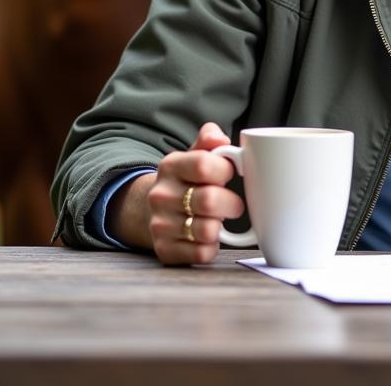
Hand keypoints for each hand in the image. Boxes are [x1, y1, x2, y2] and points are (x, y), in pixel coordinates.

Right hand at [121, 123, 244, 265]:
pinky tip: (209, 238)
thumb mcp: (196, 154)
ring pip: (207, 230)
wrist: (157, 210)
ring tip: (219, 220)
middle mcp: (160, 195)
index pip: (205, 165)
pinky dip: (212, 247)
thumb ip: (210, 141)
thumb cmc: (188, 180)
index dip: (225, 170)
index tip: (229, 174)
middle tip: (234, 204)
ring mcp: (160, 224)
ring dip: (221, 226)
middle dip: (232, 203)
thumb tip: (218, 137)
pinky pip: (201, 254)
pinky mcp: (164, 250)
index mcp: (171, 166)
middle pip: (209, 201)